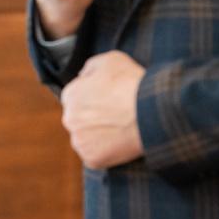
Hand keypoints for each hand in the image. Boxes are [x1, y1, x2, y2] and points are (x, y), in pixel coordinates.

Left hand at [61, 51, 145, 168]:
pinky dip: (107, 153)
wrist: (150, 111)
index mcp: (70, 95)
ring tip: (121, 130)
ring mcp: (79, 141)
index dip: (94, 98)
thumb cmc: (132, 83)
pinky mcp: (91, 158)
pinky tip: (121, 144)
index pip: (75, 98)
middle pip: (79, 120)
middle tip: (116, 116)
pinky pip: (96, 156)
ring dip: (98, 136)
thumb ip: (91, 66)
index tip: (109, 100)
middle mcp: (69, 119)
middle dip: (94, 118)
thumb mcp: (111, 59)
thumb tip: (82, 75)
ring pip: (86, 139)